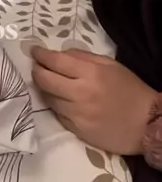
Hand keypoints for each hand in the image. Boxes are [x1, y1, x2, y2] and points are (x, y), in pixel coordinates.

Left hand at [32, 47, 156, 154]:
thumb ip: (83, 57)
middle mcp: (80, 93)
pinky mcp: (77, 130)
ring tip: (46, 83)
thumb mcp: (110, 64)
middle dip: (36, 71)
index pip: (55, 61)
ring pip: (48, 98)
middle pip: (45, 80)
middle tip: (36, 67)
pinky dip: (55, 105)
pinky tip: (59, 100)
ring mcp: (77, 114)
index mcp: (90, 73)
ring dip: (44, 89)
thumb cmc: (129, 89)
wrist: (146, 124)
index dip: (40, 55)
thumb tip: (59, 54)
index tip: (34, 51)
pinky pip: (57, 114)